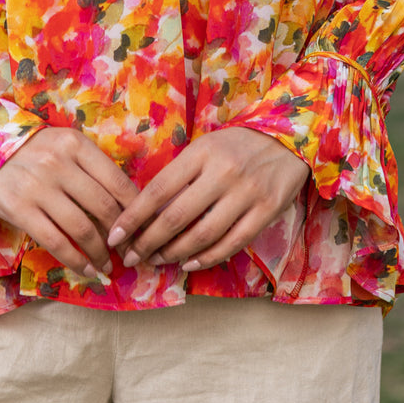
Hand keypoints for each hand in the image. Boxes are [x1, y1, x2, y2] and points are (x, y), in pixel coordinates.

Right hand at [0, 126, 139, 277]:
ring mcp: (38, 186)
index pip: (117, 181)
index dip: (135, 210)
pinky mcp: (19, 208)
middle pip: (103, 207)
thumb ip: (91, 167)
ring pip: (82, 228)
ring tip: (106, 265)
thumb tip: (127, 205)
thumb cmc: (33, 151)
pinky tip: (86, 269)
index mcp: (75, 144)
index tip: (142, 229)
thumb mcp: (63, 146)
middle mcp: (58, 163)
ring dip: (100, 253)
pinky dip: (75, 260)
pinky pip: (55, 241)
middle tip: (128, 252)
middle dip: (121, 236)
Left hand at [105, 127, 309, 272]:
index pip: (158, 190)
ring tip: (157, 260)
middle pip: (176, 217)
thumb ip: (180, 174)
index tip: (115, 235)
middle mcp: (222, 173)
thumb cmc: (236, 145)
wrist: (288, 139)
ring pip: (202, 235)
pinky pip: (232, 243)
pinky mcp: (266, 212)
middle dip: (148, 242)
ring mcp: (246, 194)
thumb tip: (146, 211)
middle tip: (132, 257)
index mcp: (201, 153)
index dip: (133, 217)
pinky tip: (189, 263)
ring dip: (174, 254)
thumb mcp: (205, 147)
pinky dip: (207, 258)